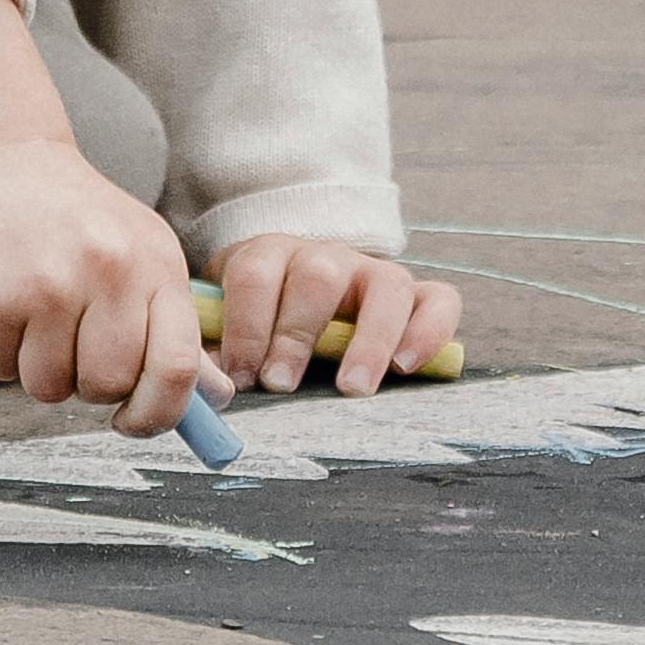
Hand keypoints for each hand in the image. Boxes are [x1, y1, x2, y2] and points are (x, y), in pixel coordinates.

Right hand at [0, 143, 212, 431]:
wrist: (9, 165)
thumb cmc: (86, 223)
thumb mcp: (147, 257)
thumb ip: (177, 330)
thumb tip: (214, 399)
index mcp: (156, 266)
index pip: (177, 366)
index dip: (160, 414)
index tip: (136, 421)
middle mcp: (108, 272)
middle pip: (108, 385)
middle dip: (91, 384)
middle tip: (77, 345)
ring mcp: (47, 285)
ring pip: (50, 387)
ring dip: (43, 371)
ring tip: (41, 319)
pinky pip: (0, 369)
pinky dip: (2, 352)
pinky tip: (9, 305)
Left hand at [211, 233, 464, 397]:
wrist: (303, 291)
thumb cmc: (262, 320)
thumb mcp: (231, 322)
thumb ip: (218, 347)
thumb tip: (204, 383)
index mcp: (272, 255)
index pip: (256, 272)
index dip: (244, 323)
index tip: (239, 373)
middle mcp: (328, 257)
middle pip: (318, 274)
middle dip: (296, 332)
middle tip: (280, 383)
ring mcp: (377, 274)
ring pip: (386, 285)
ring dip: (367, 340)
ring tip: (351, 389)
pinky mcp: (418, 296)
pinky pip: (440, 300)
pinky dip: (429, 331)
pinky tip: (406, 367)